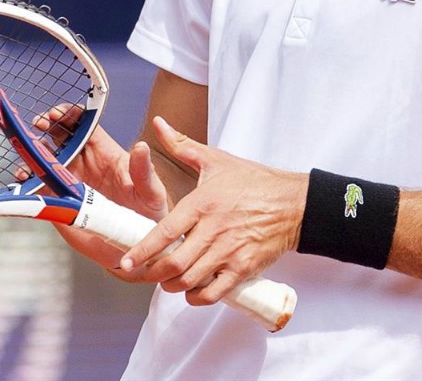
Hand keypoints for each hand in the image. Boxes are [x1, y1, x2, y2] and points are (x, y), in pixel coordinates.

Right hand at [31, 105, 168, 272]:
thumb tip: (141, 147)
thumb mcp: (150, 191)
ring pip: (45, 158)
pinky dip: (27, 180)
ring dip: (32, 151)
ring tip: (27, 151)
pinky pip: (38, 186)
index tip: (59, 113)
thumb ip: (143, 171)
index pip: (85, 125)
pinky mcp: (59, 201)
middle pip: (60, 135)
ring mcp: (69, 180)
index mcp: (105, 152)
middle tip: (39, 125)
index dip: (70, 114)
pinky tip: (24, 178)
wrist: (134, 246)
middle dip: (46, 126)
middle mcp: (85, 162)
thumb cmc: (147, 214)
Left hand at [120, 117, 307, 304]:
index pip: (165, 232)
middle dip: (153, 274)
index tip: (126, 262)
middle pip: (175, 264)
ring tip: (167, 280)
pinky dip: (198, 297)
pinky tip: (192, 291)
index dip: (142, 251)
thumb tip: (158, 124)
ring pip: (191, 280)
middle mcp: (214, 230)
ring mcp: (230, 251)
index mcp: (202, 203)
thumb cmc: (253, 181)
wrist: (295, 203)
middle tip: (144, 274)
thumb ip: (181, 145)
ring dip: (173, 286)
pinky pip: (215, 292)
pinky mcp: (244, 268)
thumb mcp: (216, 160)